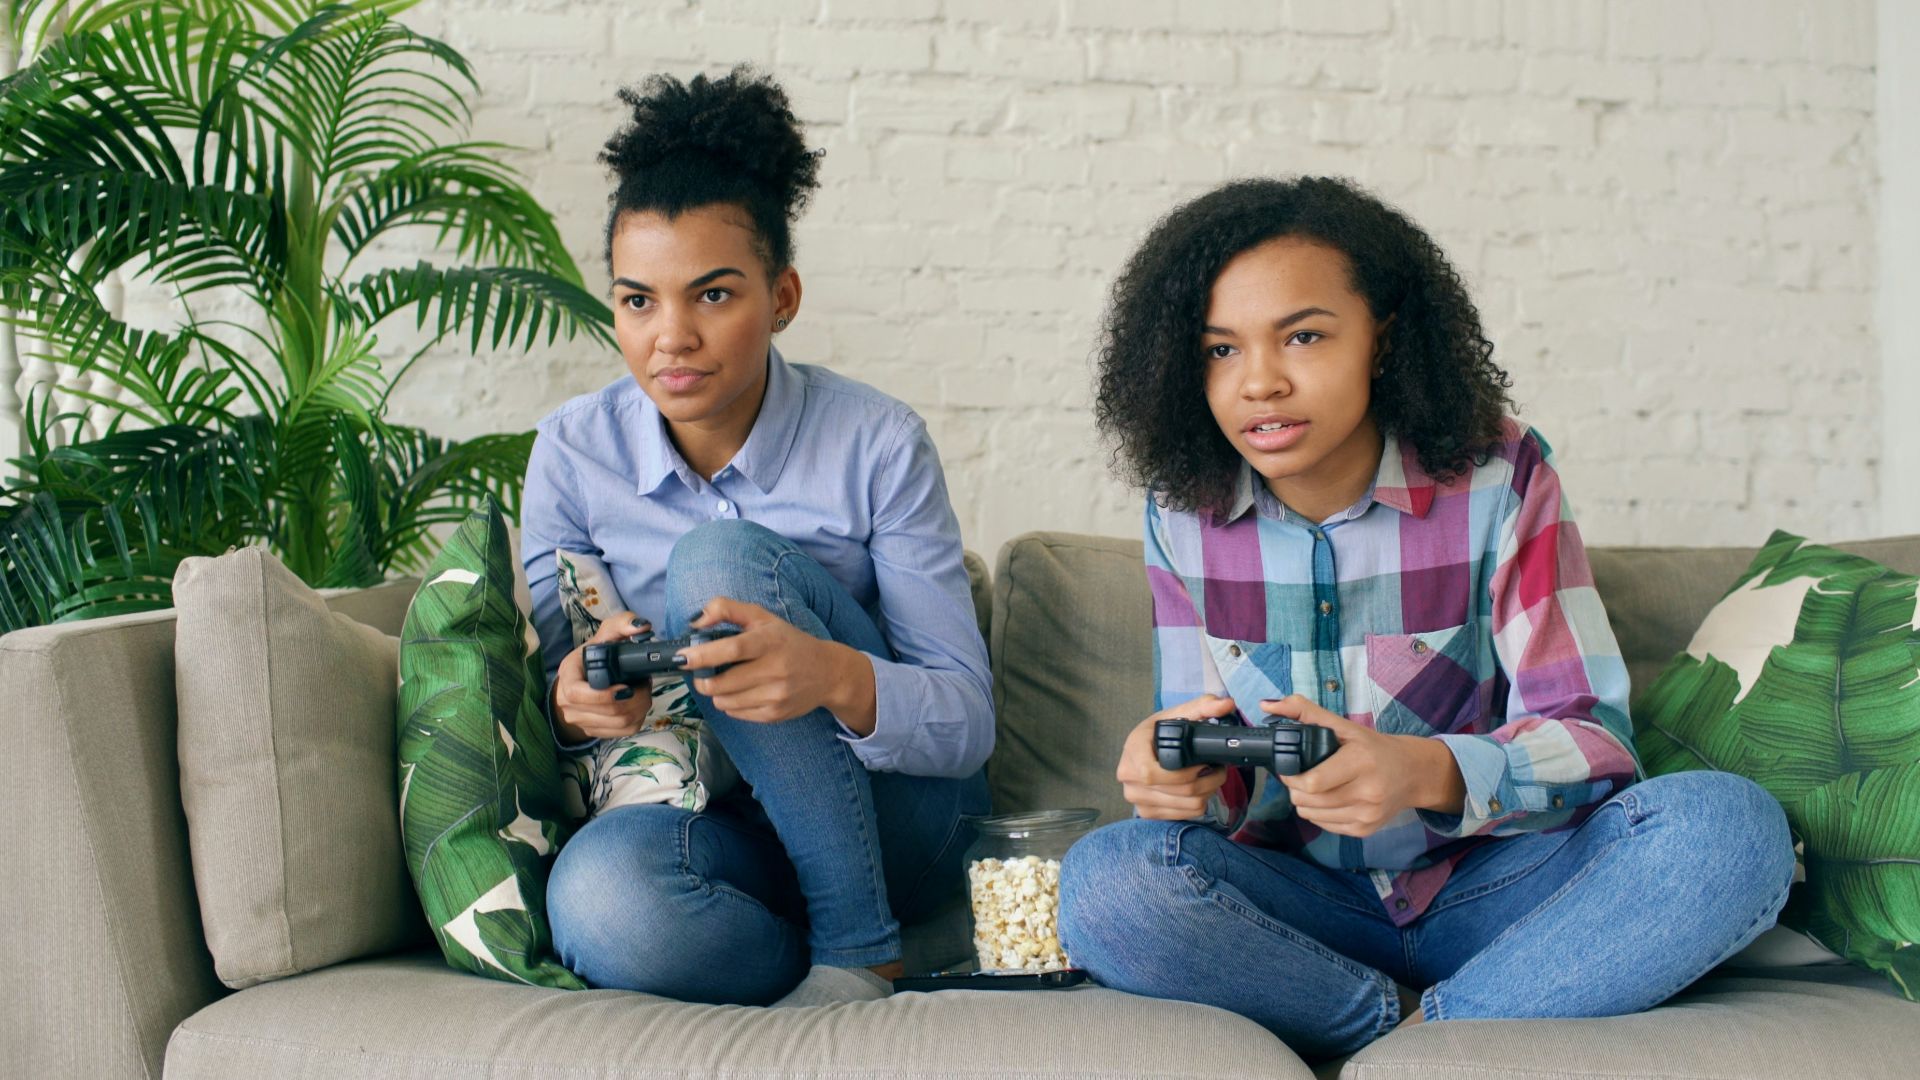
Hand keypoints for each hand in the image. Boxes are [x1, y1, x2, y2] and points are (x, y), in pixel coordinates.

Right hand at [552, 612, 652, 742]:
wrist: (580, 681)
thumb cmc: (592, 657)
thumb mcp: (604, 635)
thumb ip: (622, 624)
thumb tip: (642, 627)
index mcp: (567, 678)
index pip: (578, 694)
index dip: (604, 695)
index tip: (627, 686)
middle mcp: (569, 704)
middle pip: (610, 712)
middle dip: (637, 698)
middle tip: (645, 683)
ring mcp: (582, 721)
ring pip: (621, 723)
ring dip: (641, 707)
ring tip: (643, 691)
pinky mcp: (596, 732)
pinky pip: (625, 732)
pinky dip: (639, 718)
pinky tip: (638, 704)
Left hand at [678, 597, 874, 726]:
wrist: (828, 673)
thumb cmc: (788, 642)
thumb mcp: (762, 617)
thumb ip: (726, 609)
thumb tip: (695, 622)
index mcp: (770, 642)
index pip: (732, 650)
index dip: (703, 655)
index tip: (683, 658)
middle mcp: (775, 670)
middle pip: (721, 683)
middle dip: (702, 679)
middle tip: (702, 671)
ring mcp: (776, 696)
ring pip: (724, 701)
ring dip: (717, 692)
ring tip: (727, 680)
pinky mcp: (775, 715)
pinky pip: (736, 713)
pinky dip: (731, 703)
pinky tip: (743, 691)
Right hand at [1115, 694, 1237, 820]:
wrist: (1142, 750)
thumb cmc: (1158, 733)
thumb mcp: (1177, 714)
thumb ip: (1203, 706)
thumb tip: (1226, 704)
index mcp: (1132, 750)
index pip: (1152, 774)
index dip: (1185, 773)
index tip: (1204, 762)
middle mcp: (1129, 778)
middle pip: (1178, 791)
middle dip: (1208, 781)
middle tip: (1218, 769)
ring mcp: (1136, 799)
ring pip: (1186, 805)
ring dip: (1207, 792)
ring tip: (1211, 778)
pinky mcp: (1147, 812)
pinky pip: (1184, 815)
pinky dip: (1198, 804)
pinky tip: (1198, 790)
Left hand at [1265, 695, 1465, 836]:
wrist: (1412, 774)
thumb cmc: (1374, 748)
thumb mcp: (1344, 725)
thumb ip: (1304, 711)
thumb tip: (1267, 705)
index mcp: (1361, 762)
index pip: (1312, 782)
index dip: (1292, 776)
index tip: (1290, 767)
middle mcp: (1368, 791)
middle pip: (1308, 800)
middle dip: (1295, 788)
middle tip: (1301, 776)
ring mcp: (1367, 814)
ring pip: (1312, 815)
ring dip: (1305, 801)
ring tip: (1315, 786)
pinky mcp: (1364, 830)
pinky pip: (1324, 826)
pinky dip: (1319, 813)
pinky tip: (1329, 799)